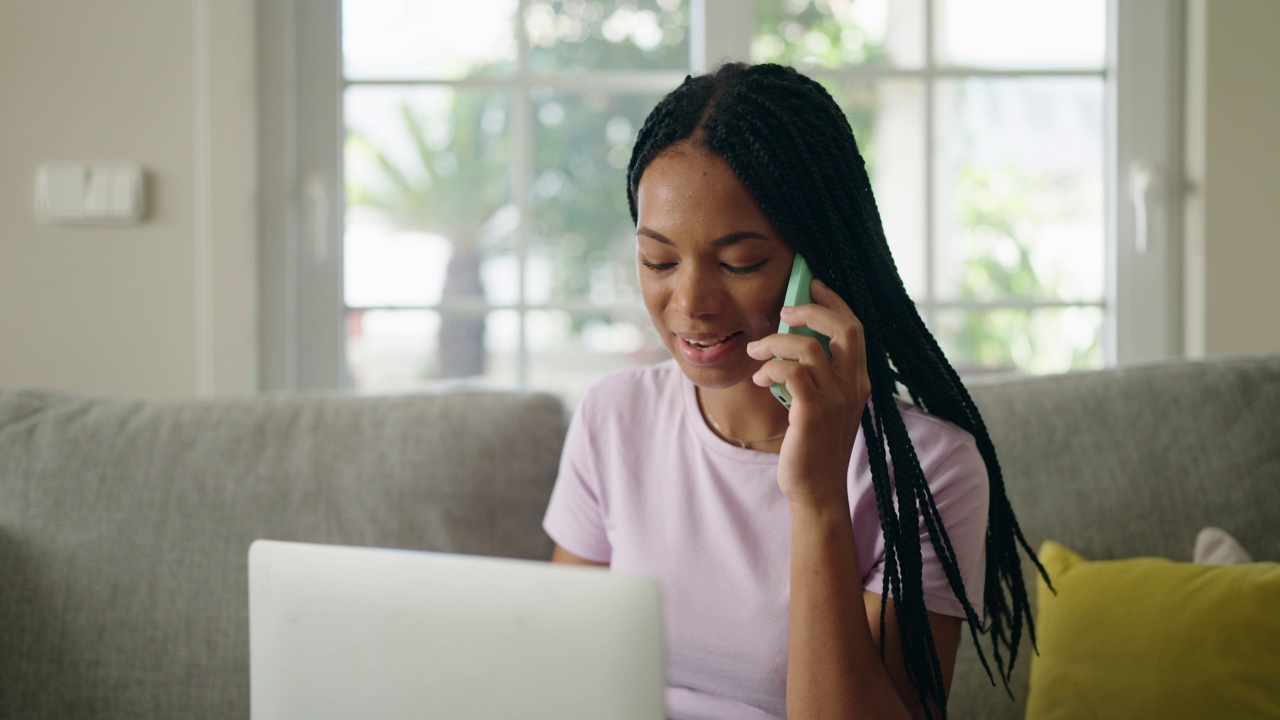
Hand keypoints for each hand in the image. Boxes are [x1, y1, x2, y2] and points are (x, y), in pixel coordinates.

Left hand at [746, 278, 870, 508]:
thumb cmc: (815, 446)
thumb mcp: (826, 405)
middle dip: (811, 311)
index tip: (814, 285)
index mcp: (858, 381)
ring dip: (776, 342)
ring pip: (809, 348)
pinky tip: (760, 378)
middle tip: (784, 311)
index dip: (835, 303)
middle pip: (844, 329)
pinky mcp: (813, 414)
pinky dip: (771, 368)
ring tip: (756, 351)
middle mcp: (853, 386)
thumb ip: (819, 376)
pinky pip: (792, 373)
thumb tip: (792, 342)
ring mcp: (835, 400)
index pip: (855, 328)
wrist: (817, 490)